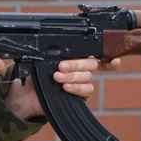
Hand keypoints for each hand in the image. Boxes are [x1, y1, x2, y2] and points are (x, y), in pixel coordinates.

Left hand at [4, 57, 121, 120]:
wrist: (27, 94)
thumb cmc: (34, 73)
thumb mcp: (41, 59)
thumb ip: (51, 52)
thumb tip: (51, 45)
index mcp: (75, 55)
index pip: (95, 52)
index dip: (107, 56)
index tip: (114, 59)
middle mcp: (82, 69)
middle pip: (91, 64)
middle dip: (76, 64)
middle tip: (61, 66)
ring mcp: (82, 82)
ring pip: (87, 77)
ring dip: (73, 76)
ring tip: (57, 77)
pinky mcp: (80, 96)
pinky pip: (85, 90)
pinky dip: (76, 88)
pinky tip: (66, 87)